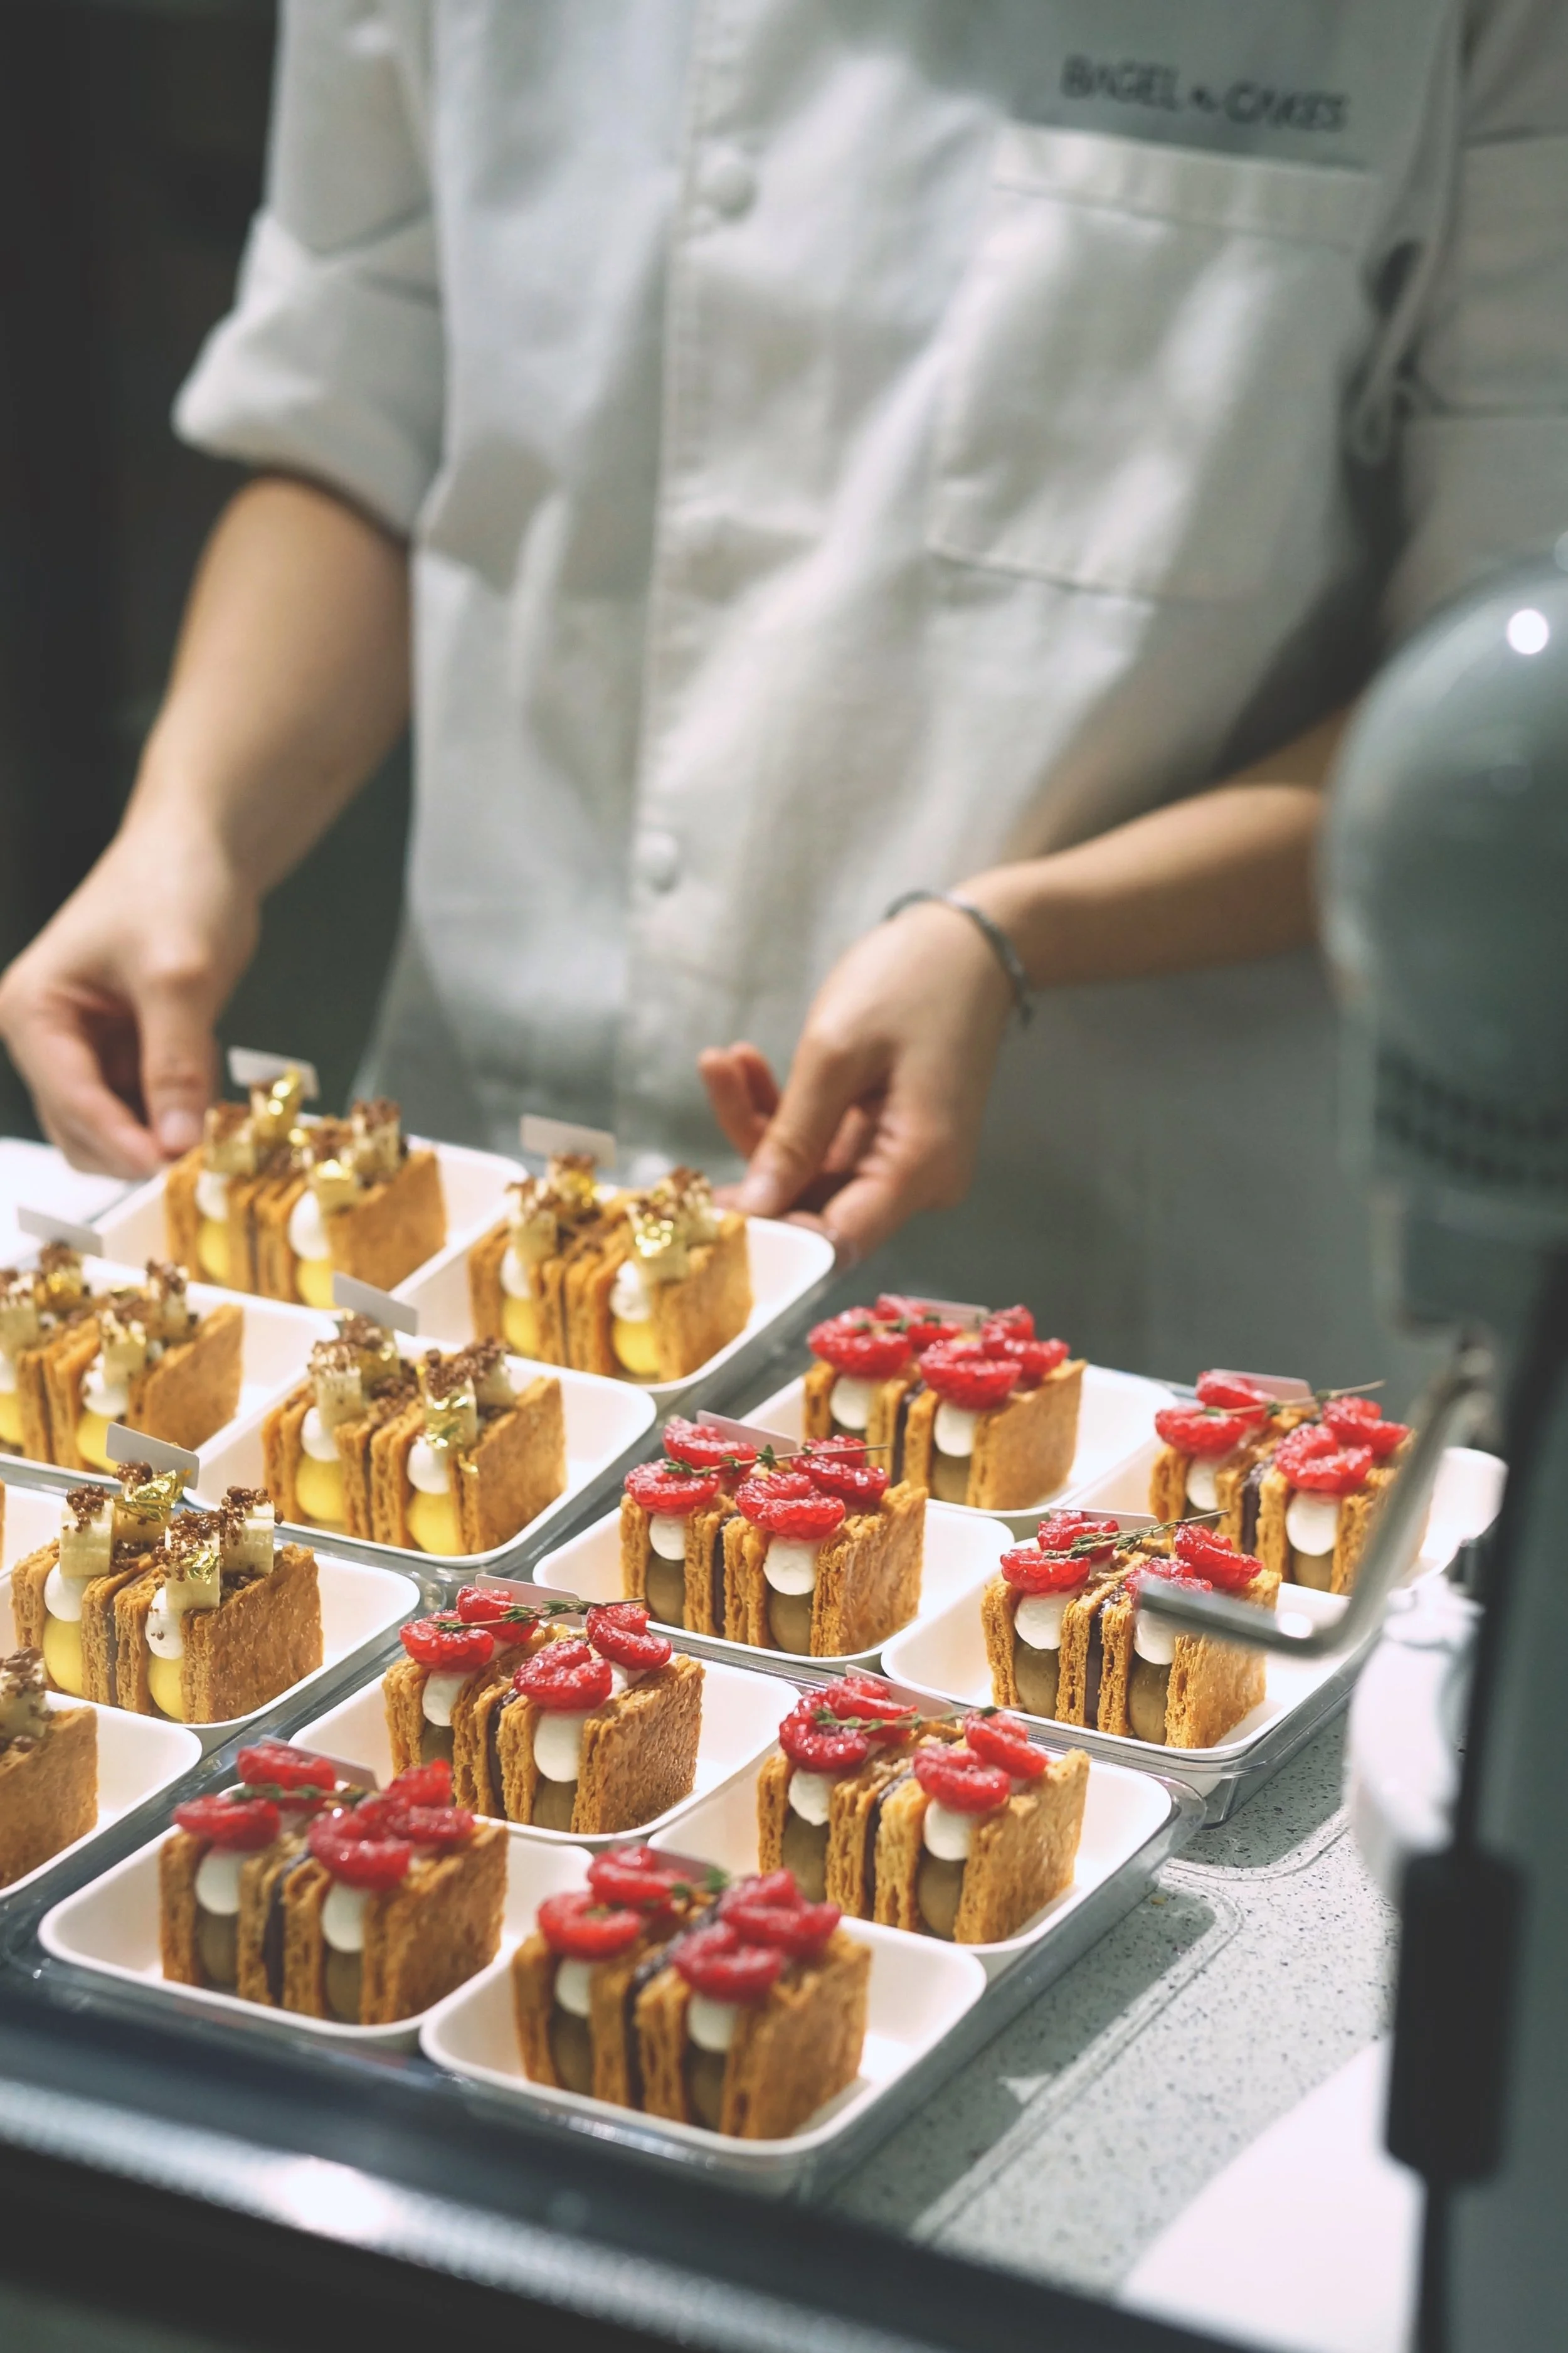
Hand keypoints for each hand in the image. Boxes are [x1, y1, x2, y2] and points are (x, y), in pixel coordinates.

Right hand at [0, 824, 259, 1174]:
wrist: (203, 849)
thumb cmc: (177, 889)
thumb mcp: (180, 977)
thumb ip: (175, 1063)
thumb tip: (176, 1142)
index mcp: (33, 1010)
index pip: (70, 1099)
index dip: (121, 1142)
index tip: (170, 1168)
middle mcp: (45, 1036)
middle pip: (81, 1129)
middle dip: (137, 1147)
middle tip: (202, 1159)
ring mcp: (84, 1048)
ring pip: (113, 1128)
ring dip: (159, 1136)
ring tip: (212, 1125)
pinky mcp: (122, 1052)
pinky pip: (144, 1107)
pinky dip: (175, 1114)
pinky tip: (208, 1096)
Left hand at [699, 899, 1012, 1263]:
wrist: (966, 942)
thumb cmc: (911, 981)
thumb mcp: (836, 1053)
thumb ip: (791, 1138)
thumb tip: (754, 1212)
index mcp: (918, 1167)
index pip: (834, 1240)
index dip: (770, 1237)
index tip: (708, 1215)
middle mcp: (918, 1179)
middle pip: (817, 1206)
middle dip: (752, 1168)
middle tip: (689, 1144)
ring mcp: (904, 1158)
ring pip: (810, 1170)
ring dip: (758, 1123)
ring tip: (722, 1061)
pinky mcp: (888, 1136)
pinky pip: (824, 1142)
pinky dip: (784, 1110)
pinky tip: (747, 1064)